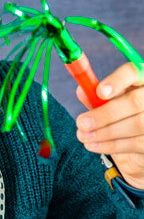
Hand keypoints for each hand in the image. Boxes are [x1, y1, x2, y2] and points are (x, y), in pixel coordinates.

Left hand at [75, 61, 143, 187]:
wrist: (138, 135)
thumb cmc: (121, 111)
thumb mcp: (109, 100)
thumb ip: (96, 96)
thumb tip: (82, 91)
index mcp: (141, 80)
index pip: (133, 72)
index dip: (117, 81)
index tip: (99, 92)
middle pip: (135, 102)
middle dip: (105, 114)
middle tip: (81, 123)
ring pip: (137, 124)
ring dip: (105, 132)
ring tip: (83, 136)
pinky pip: (136, 143)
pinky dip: (111, 145)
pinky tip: (93, 145)